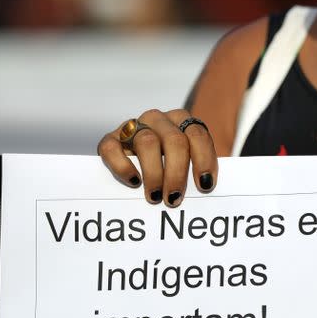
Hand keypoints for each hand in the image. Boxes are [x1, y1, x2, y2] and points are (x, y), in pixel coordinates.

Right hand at [97, 109, 217, 206]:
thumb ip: (197, 171)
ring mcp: (133, 126)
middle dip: (177, 172)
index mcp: (181, 120)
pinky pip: (112, 148)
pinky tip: (133, 181)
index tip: (205, 185)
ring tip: (155, 197)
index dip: (204, 159)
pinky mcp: (111, 138)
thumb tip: (205, 190)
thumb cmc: (169, 164)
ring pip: (147, 143)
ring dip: (154, 173)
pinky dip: (123, 166)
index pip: (197, 134)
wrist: (136, 157)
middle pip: (174, 140)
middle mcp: (158, 119)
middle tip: (174, 198)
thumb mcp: (187, 162)